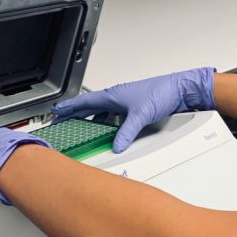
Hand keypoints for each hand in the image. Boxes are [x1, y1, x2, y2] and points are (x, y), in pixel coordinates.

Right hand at [51, 67, 215, 152]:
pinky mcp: (134, 108)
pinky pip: (114, 117)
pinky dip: (107, 124)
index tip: (55, 111)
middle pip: (90, 108)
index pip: (84, 102)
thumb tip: (116, 147)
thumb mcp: (141, 115)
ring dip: (91, 120)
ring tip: (81, 129)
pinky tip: (107, 132)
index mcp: (113, 95)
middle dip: (75, 115)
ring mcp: (125, 103)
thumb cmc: (162, 92)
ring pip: (102, 113)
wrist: (180, 90)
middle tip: (62, 123)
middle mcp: (117, 97)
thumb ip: (127, 132)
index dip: (68, 107)